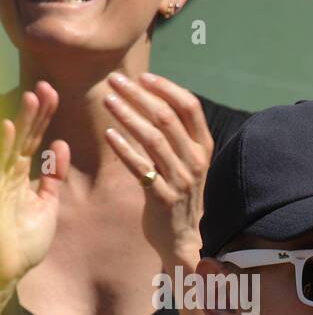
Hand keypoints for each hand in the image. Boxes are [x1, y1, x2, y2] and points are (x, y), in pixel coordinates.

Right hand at [0, 82, 68, 288]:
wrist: (7, 270)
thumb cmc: (24, 242)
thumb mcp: (45, 206)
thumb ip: (51, 177)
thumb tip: (60, 146)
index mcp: (21, 175)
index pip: (35, 140)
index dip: (44, 117)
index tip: (54, 94)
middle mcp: (8, 174)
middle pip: (26, 137)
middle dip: (37, 112)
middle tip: (48, 86)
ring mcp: (1, 181)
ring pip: (12, 146)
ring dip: (23, 122)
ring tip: (34, 97)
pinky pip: (1, 164)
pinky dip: (6, 146)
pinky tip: (11, 128)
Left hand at [103, 72, 213, 272]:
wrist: (183, 237)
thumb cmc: (180, 194)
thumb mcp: (188, 162)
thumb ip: (177, 134)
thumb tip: (154, 97)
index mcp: (204, 148)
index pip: (190, 107)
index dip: (166, 88)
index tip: (142, 76)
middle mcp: (196, 161)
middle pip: (168, 118)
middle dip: (139, 95)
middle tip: (115, 80)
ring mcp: (181, 180)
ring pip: (153, 139)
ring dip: (128, 116)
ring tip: (107, 100)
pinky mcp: (164, 198)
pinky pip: (141, 168)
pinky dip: (124, 149)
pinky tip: (109, 134)